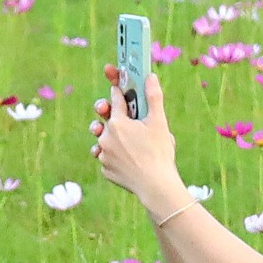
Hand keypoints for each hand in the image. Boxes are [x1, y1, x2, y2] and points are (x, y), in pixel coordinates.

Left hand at [90, 62, 183, 217]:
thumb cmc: (158, 152)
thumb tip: (150, 76)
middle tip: (107, 111)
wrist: (155, 186)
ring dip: (108, 136)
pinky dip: (114, 156)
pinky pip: (107, 158)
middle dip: (106, 113)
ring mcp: (104, 155)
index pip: (116, 99)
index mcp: (117, 122)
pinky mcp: (106, 170)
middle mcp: (106, 137)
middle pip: (105, 120)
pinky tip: (125, 158)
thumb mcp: (159, 122)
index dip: (118, 89)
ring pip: (103, 140)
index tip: (116, 82)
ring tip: (114, 137)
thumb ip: (153, 97)